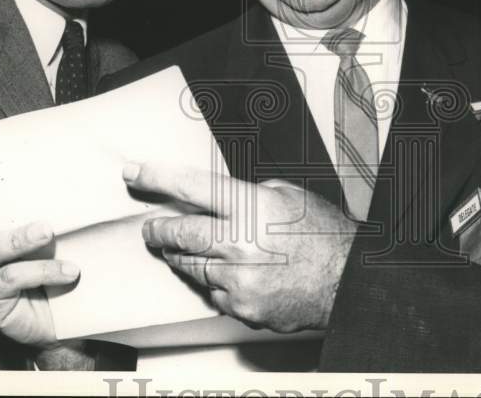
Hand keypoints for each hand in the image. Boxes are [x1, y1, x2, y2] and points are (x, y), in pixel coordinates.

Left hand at [123, 161, 357, 332]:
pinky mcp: (241, 307)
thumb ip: (250, 194)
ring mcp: (237, 279)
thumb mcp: (288, 194)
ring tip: (189, 250)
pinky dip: (216, 284)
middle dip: (159, 230)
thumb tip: (223, 199)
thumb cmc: (324, 234)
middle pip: (178, 234)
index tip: (133, 173)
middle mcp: (238, 242)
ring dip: (185, 257)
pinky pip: (213, 294)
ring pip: (191, 266)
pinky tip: (231, 276)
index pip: (190, 186)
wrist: (347, 280)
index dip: (156, 177)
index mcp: (249, 206)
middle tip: (153, 228)